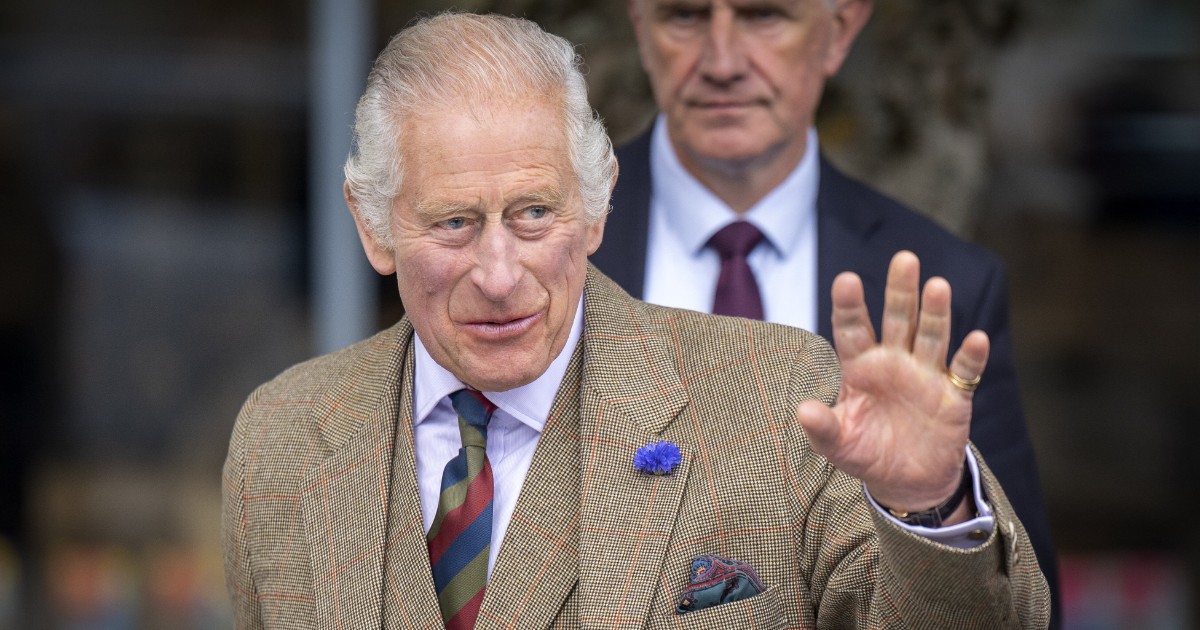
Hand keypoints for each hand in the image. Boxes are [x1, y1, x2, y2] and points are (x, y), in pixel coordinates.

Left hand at [797, 251, 988, 513]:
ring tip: (937, 286)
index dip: (849, 305)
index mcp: (860, 366)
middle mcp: (894, 361)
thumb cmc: (866, 453)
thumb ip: (822, 428)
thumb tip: (803, 411)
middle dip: (901, 291)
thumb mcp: (838, 444)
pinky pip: (964, 371)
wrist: (906, 482)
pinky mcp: (954, 395)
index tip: (846, 280)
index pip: (852, 328)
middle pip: (898, 319)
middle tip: (904, 259)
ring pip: (932, 336)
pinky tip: (976, 339)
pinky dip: (971, 356)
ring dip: (936, 313)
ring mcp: (926, 374)